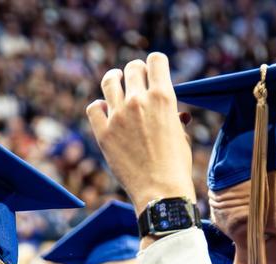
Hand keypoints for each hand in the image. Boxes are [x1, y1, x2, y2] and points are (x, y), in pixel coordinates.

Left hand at [87, 52, 196, 216]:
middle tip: (135, 79)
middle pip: (132, 67)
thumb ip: (173, 117)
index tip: (153, 71)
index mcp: (164, 97)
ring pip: (109, 81)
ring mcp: (118, 116)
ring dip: (114, 79)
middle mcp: (138, 101)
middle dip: (135, 71)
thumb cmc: (176, 165)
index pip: (156, 60)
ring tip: (115, 82)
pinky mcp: (103, 133)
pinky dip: (99, 106)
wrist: (161, 191)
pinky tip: (104, 111)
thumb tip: (176, 114)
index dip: (155, 64)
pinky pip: (94, 107)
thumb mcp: (181, 134)